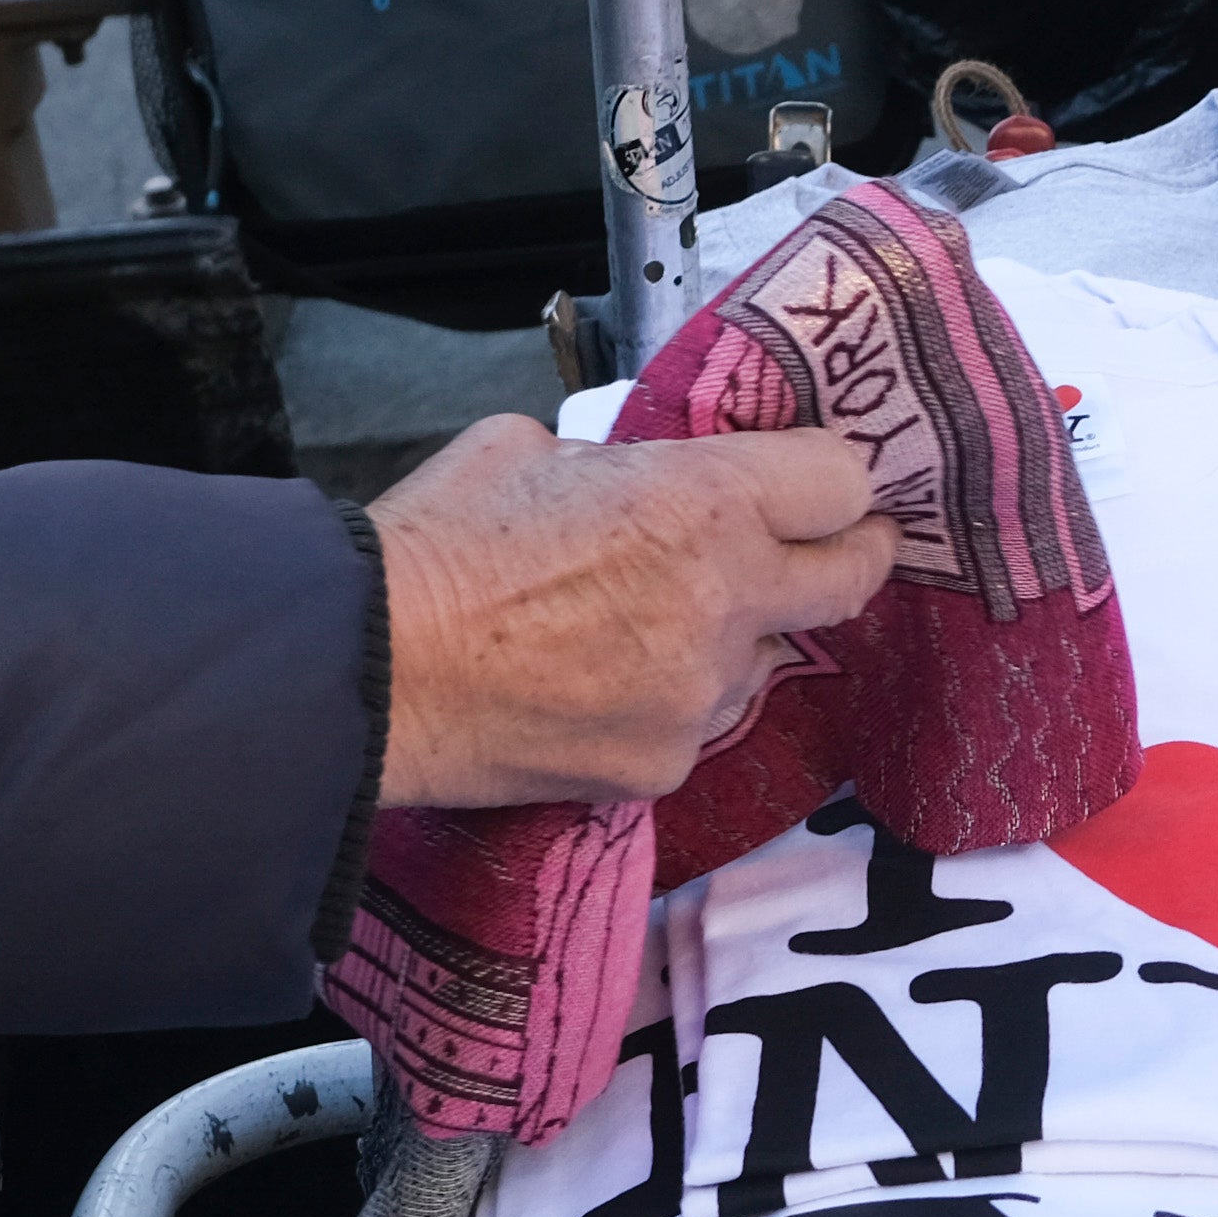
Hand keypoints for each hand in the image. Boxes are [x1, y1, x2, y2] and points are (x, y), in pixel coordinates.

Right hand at [366, 417, 892, 805]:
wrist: (364, 673)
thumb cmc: (435, 544)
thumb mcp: (530, 449)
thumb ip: (617, 466)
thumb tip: (639, 483)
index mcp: (705, 501)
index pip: (842, 483)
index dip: (833, 480)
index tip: (823, 487)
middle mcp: (727, 602)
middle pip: (853, 578)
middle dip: (846, 556)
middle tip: (825, 549)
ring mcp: (702, 696)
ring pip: (765, 659)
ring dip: (734, 638)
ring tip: (647, 627)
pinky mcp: (664, 766)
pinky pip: (698, 723)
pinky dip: (669, 704)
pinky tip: (598, 688)